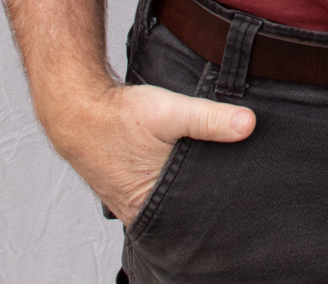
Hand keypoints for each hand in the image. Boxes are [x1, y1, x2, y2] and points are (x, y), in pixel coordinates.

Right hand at [46, 82, 254, 225]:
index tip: (244, 194)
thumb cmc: (120, 116)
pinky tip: (187, 163)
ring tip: (215, 169)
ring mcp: (131, 200)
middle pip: (186, 209)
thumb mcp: (171, 112)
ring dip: (191, 184)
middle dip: (209, 194)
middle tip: (236, 178)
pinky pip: (159, 187)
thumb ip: (210, 119)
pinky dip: (173, 177)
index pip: (195, 217)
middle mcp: (139, 211)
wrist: (78, 108)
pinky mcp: (128, 184)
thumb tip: (249, 124)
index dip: (220, 204)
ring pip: (173, 197)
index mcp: (149, 208)